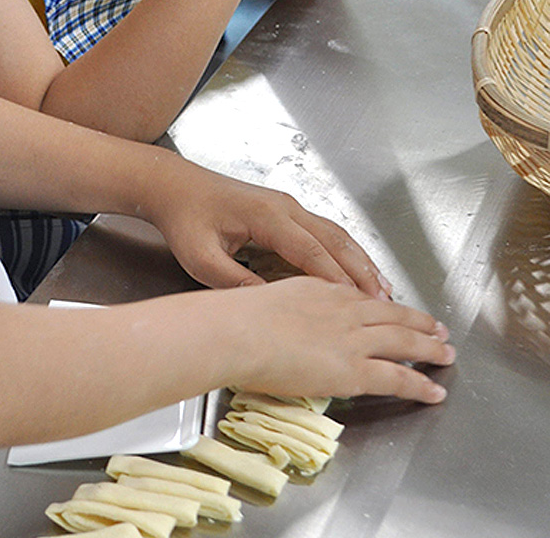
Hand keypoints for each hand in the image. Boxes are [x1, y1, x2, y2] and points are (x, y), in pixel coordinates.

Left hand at [144, 157, 392, 299]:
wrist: (173, 186)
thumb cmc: (184, 219)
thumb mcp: (201, 259)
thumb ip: (235, 282)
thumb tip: (269, 306)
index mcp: (267, 216)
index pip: (312, 251)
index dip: (338, 280)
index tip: (362, 305)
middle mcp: (284, 207)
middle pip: (335, 240)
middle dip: (362, 271)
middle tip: (386, 302)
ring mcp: (286, 206)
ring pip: (334, 233)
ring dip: (359, 260)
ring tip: (383, 290)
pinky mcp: (283, 210)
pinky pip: (323, 231)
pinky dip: (344, 251)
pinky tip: (355, 269)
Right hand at [204, 277, 454, 403]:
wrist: (238, 330)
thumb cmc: (235, 320)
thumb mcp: (261, 300)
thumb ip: (280, 310)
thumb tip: (275, 323)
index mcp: (317, 289)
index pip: (358, 296)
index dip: (380, 303)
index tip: (391, 306)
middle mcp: (341, 309)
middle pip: (390, 313)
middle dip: (417, 320)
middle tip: (437, 327)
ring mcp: (351, 338)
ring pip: (403, 340)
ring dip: (429, 347)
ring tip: (446, 353)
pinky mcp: (355, 368)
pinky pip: (398, 376)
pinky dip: (420, 383)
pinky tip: (435, 391)